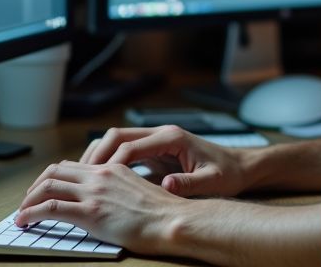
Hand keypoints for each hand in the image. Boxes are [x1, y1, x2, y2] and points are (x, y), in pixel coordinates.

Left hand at [16, 161, 187, 251]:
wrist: (173, 220)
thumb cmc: (163, 213)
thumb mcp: (140, 190)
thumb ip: (121, 188)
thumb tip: (110, 199)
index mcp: (112, 169)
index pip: (72, 166)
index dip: (52, 177)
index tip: (43, 190)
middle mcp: (100, 176)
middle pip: (55, 171)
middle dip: (35, 186)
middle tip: (26, 201)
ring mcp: (94, 193)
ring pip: (48, 187)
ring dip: (28, 200)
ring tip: (21, 213)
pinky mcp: (90, 213)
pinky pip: (50, 208)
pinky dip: (31, 213)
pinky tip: (25, 222)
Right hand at [82, 125, 251, 197]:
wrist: (241, 166)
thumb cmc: (228, 173)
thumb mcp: (212, 182)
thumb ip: (189, 184)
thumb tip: (167, 186)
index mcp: (172, 138)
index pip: (131, 145)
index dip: (112, 163)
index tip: (99, 181)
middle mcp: (162, 133)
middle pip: (117, 136)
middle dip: (97, 154)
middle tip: (80, 176)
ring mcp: (157, 140)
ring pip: (118, 140)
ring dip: (100, 155)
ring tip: (84, 177)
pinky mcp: (156, 150)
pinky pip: (126, 150)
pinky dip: (111, 160)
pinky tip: (102, 178)